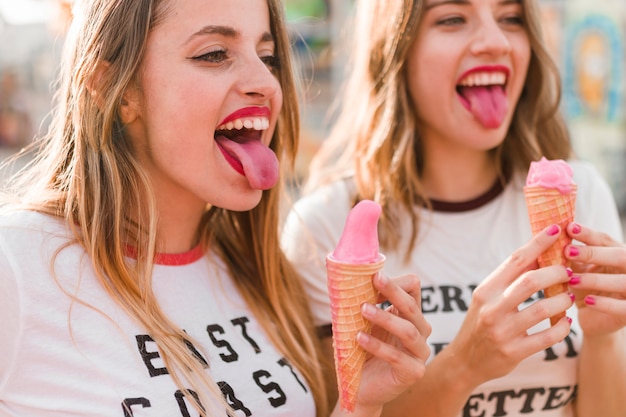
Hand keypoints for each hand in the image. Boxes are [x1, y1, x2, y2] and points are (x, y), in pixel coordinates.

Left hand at [351, 272, 431, 413]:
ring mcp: (420, 353)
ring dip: (385, 318)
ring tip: (363, 309)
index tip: (374, 276)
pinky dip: (377, 345)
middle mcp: (420, 332)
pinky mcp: (414, 372)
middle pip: (412, 307)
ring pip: (409, 331)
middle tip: (375, 280)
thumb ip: (365, 304)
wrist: (361, 388)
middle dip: (393, 291)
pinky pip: (397, 357)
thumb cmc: (363, 351)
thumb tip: (352, 279)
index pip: (413, 289)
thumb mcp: (365, 324)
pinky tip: (359, 338)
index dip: (396, 282)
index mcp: (410, 315)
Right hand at [445, 224, 573, 386]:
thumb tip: (539, 254)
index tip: (555, 230)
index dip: (537, 243)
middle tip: (569, 272)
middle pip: (531, 281)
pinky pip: (547, 337)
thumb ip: (509, 280)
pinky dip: (562, 328)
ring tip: (568, 298)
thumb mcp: (487, 298)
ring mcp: (502, 331)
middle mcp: (491, 308)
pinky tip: (566, 323)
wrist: (464, 360)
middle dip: (557, 273)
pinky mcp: (513, 352)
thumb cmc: (481, 323)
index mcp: (486, 290)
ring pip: (543, 309)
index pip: (515, 260)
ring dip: (562, 301)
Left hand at [565, 223, 625, 335]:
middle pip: (620, 256)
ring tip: (571, 279)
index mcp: (618, 254)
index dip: (588, 234)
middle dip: (593, 253)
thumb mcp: (578, 270)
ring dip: (596, 279)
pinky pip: (623, 307)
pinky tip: (588, 301)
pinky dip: (605, 304)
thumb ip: (569, 257)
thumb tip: (547, 239)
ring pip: (622, 281)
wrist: (596, 319)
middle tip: (567, 251)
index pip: (605, 240)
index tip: (568, 227)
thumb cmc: (585, 288)